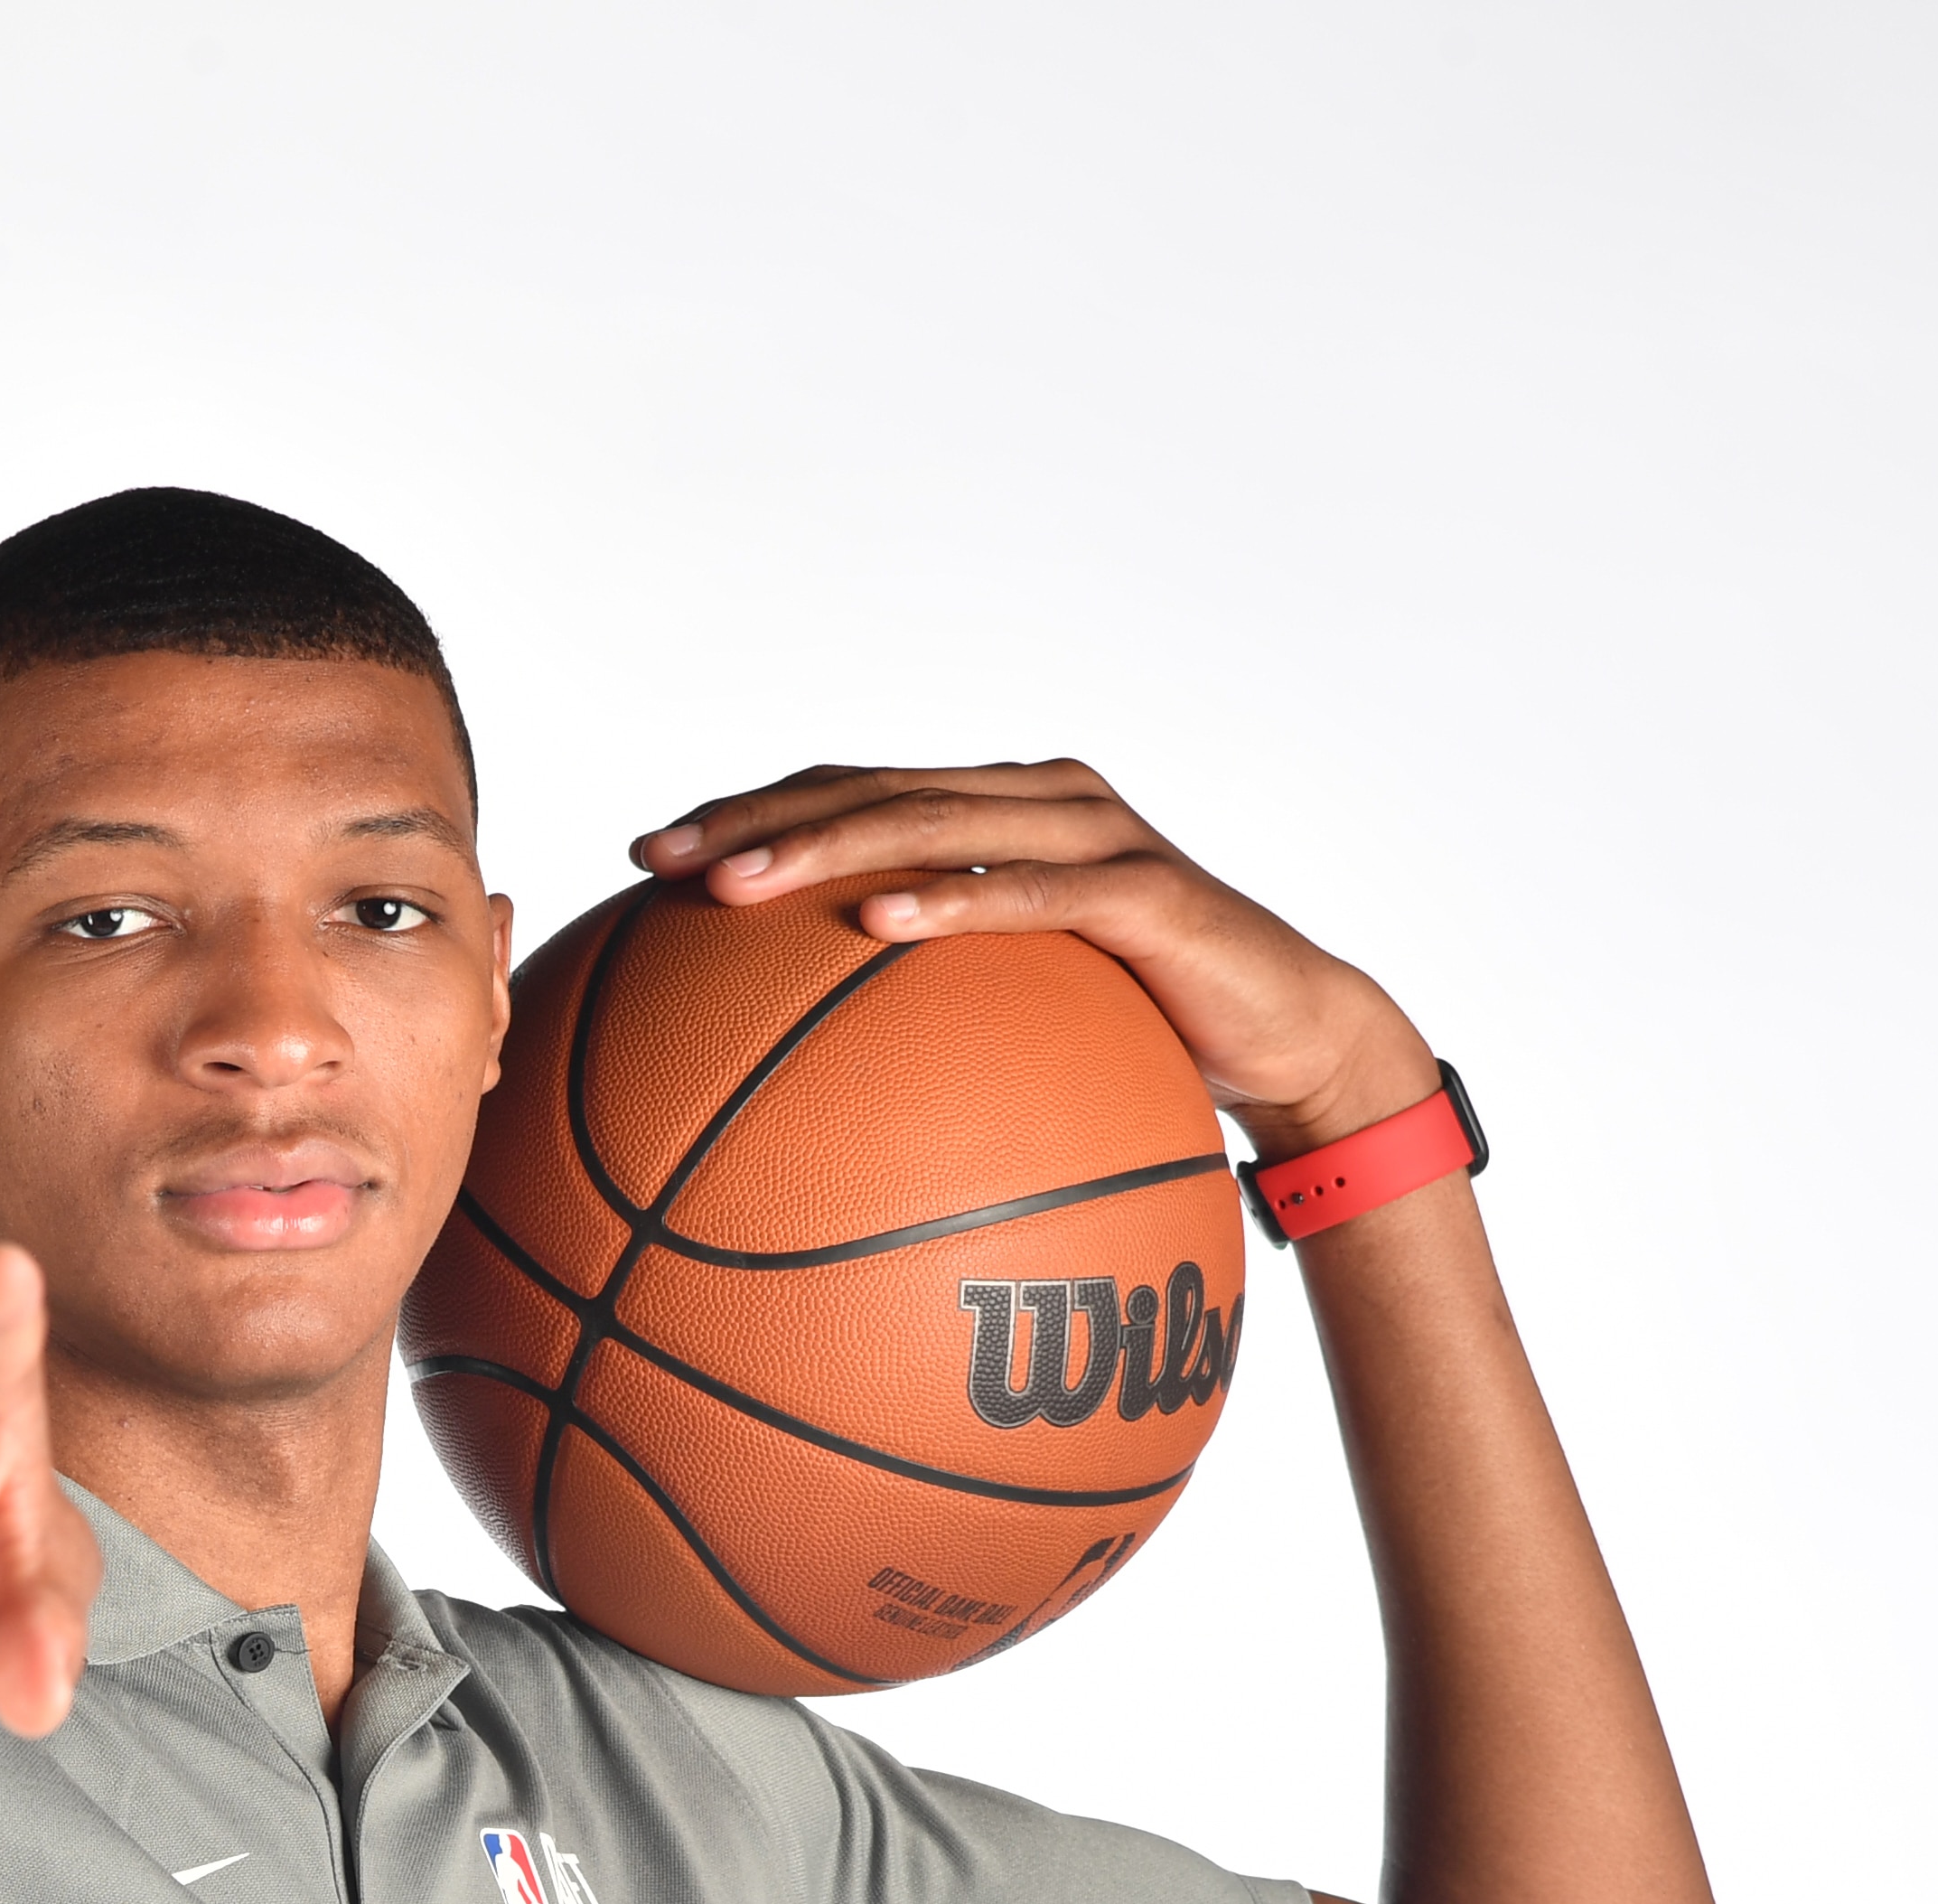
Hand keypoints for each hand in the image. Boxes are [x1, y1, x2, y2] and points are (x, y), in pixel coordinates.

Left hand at [635, 760, 1434, 1157]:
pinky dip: (953, 901)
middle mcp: (1037, 798)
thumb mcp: (1017, 1018)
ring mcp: (1095, 834)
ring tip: (735, 887)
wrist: (1294, 1039)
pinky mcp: (1146, 889)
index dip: (745, 810)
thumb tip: (795, 1083)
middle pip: (869, 787)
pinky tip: (876, 927)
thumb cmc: (1144, 1034)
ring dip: (826, 847)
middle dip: (754, 821)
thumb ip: (927, 1011)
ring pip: (936, 820)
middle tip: (659, 863)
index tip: (643, 858)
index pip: (847, 789)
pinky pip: (1034, 894)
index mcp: (994, 811)